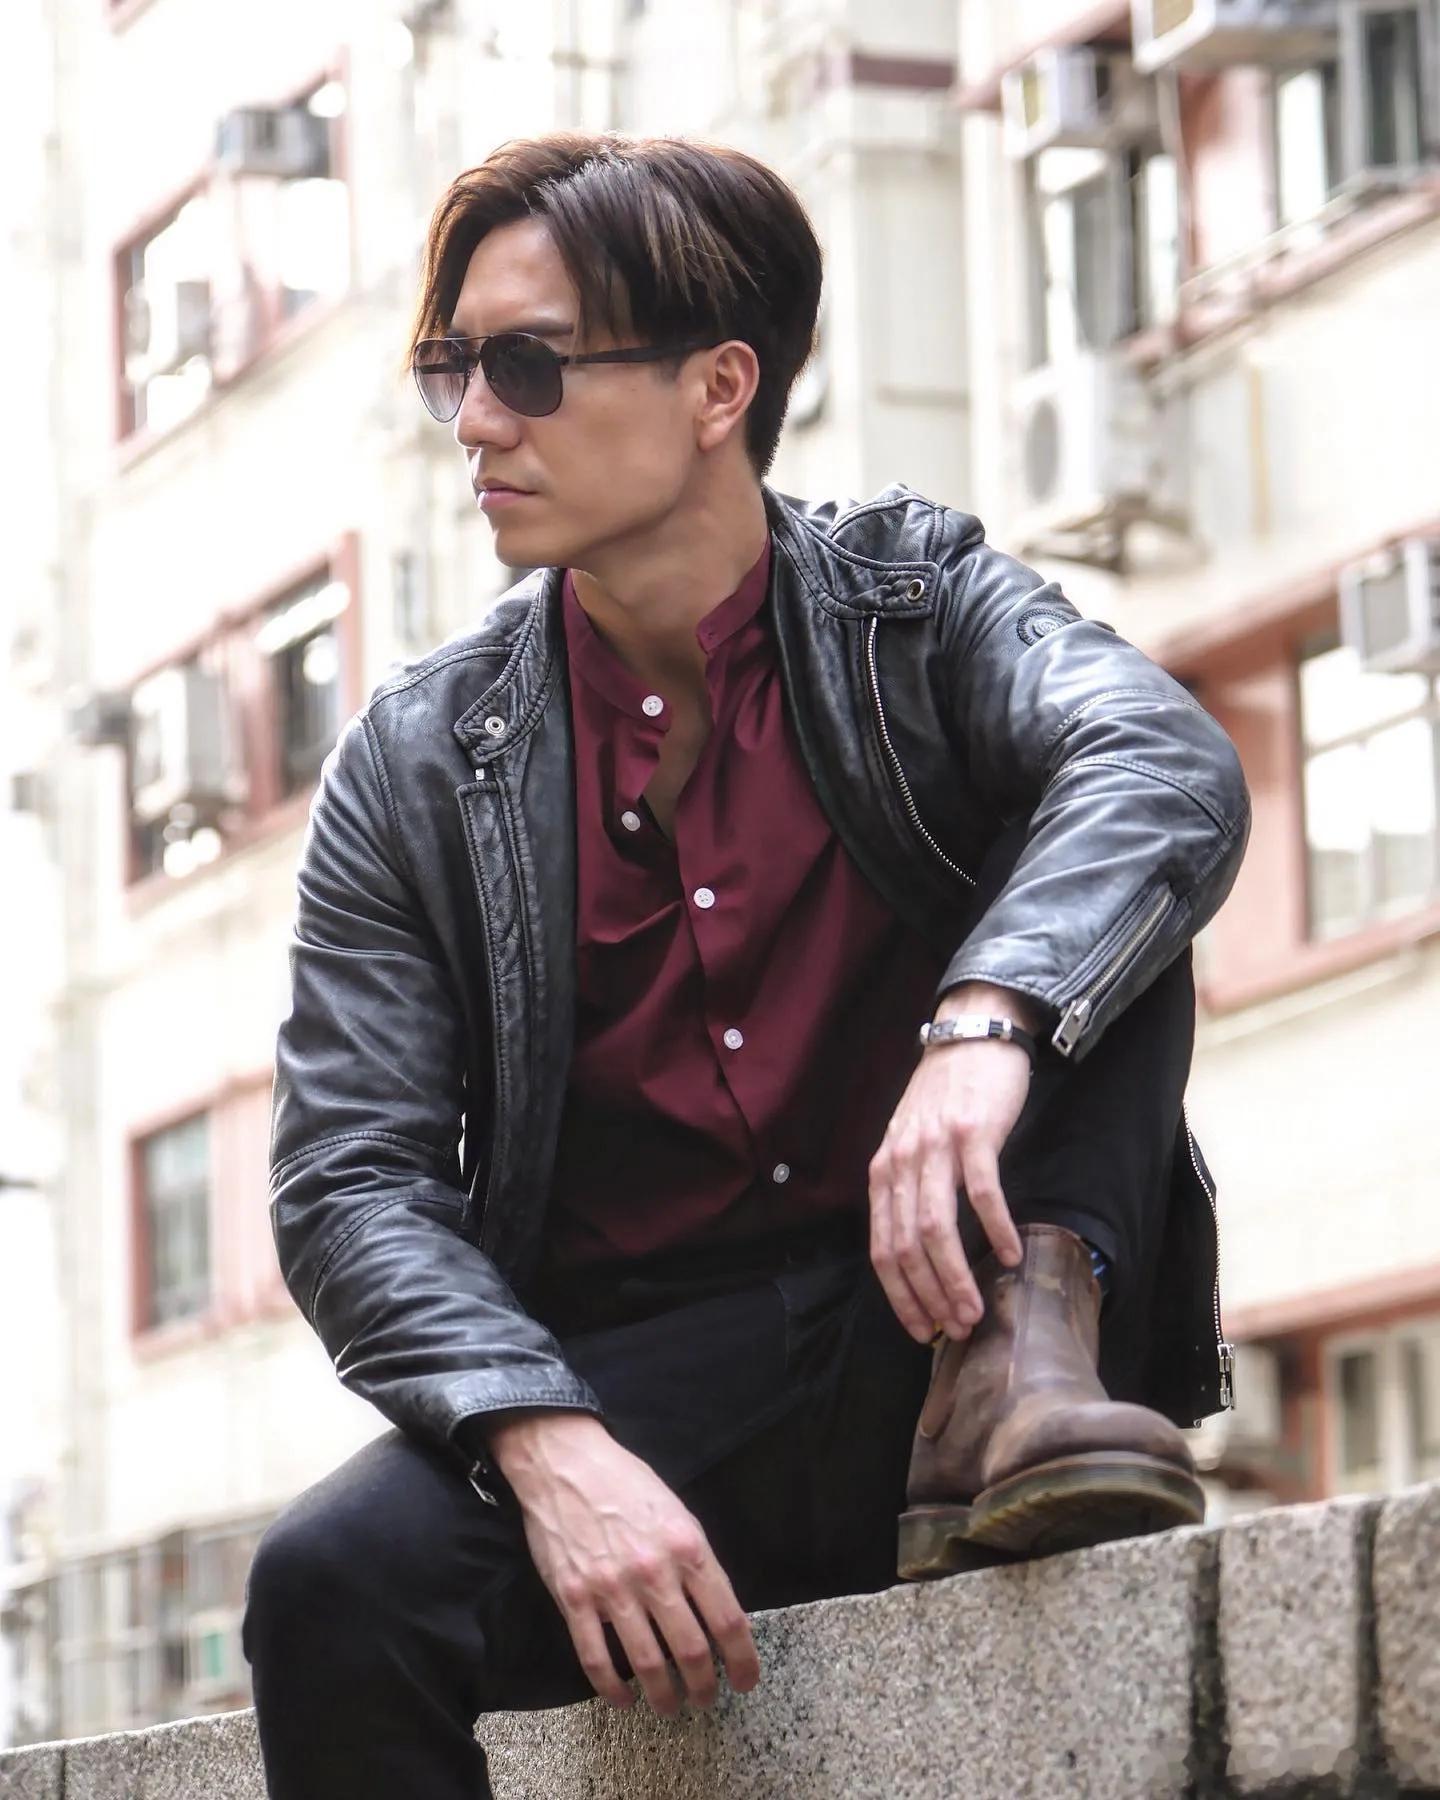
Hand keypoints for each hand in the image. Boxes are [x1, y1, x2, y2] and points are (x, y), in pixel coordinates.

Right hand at [486, 1412, 760, 1715]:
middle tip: (706, 1700)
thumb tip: (716, 1611)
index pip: (727, 1619)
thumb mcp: (678, 1512)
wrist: (566, 1463)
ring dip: (663, 1696)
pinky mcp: (574, 1599)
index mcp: (687, 1547)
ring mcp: (611, 1588)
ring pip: (646, 1664)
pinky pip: (595, 1659)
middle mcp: (654, 1572)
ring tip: (670, 1706)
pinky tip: (623, 1699)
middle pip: (690, 1650)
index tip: (744, 1680)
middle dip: (704, 1687)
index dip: (742, 1660)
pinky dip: (612, 1689)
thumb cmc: (626, 1483)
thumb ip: (697, 1561)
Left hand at [867, 990, 1035, 1343]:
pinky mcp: (973, 1133)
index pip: (883, 1247)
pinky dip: (996, 1229)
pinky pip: (982, 1193)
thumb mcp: (911, 1143)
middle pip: (908, 1245)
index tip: (920, 1329)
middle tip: (955, 1330)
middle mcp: (903, 1161)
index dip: (900, 1295)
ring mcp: (936, 1147)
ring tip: (977, 1309)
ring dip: (957, 1277)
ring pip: (938, 1228)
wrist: (972, 1033)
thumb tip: (922, 1253)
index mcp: (884, 1170)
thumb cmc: (946, 1096)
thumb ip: (911, 1189)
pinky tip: (1011, 1254)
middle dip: (930, 1296)